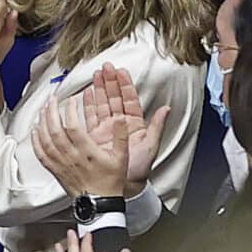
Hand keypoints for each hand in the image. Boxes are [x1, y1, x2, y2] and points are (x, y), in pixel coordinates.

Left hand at [34, 91, 129, 197]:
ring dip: (42, 122)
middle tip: (52, 100)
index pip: (73, 126)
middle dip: (51, 111)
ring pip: (46, 140)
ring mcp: (61, 163)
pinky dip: (35, 141)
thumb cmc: (110, 182)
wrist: (100, 203)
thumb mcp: (121, 158)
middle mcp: (71, 156)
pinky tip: (34, 131)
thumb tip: (120, 119)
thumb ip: (121, 137)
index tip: (71, 101)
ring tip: (43, 110)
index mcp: (87, 152)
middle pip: (55, 130)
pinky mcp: (54, 170)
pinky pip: (41, 154)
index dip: (70, 110)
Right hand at [93, 64, 169, 188]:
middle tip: (106, 67)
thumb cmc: (138, 169)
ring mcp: (105, 129)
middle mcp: (119, 124)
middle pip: (114, 98)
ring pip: (101, 104)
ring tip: (95, 74)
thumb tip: (166, 109)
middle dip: (110, 81)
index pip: (129, 100)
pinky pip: (89, 116)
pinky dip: (87, 104)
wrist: (122, 184)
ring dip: (98, 89)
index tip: (121, 71)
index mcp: (134, 125)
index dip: (125, 85)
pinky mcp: (93, 135)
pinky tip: (85, 93)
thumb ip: (157, 126)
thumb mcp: (151, 146)